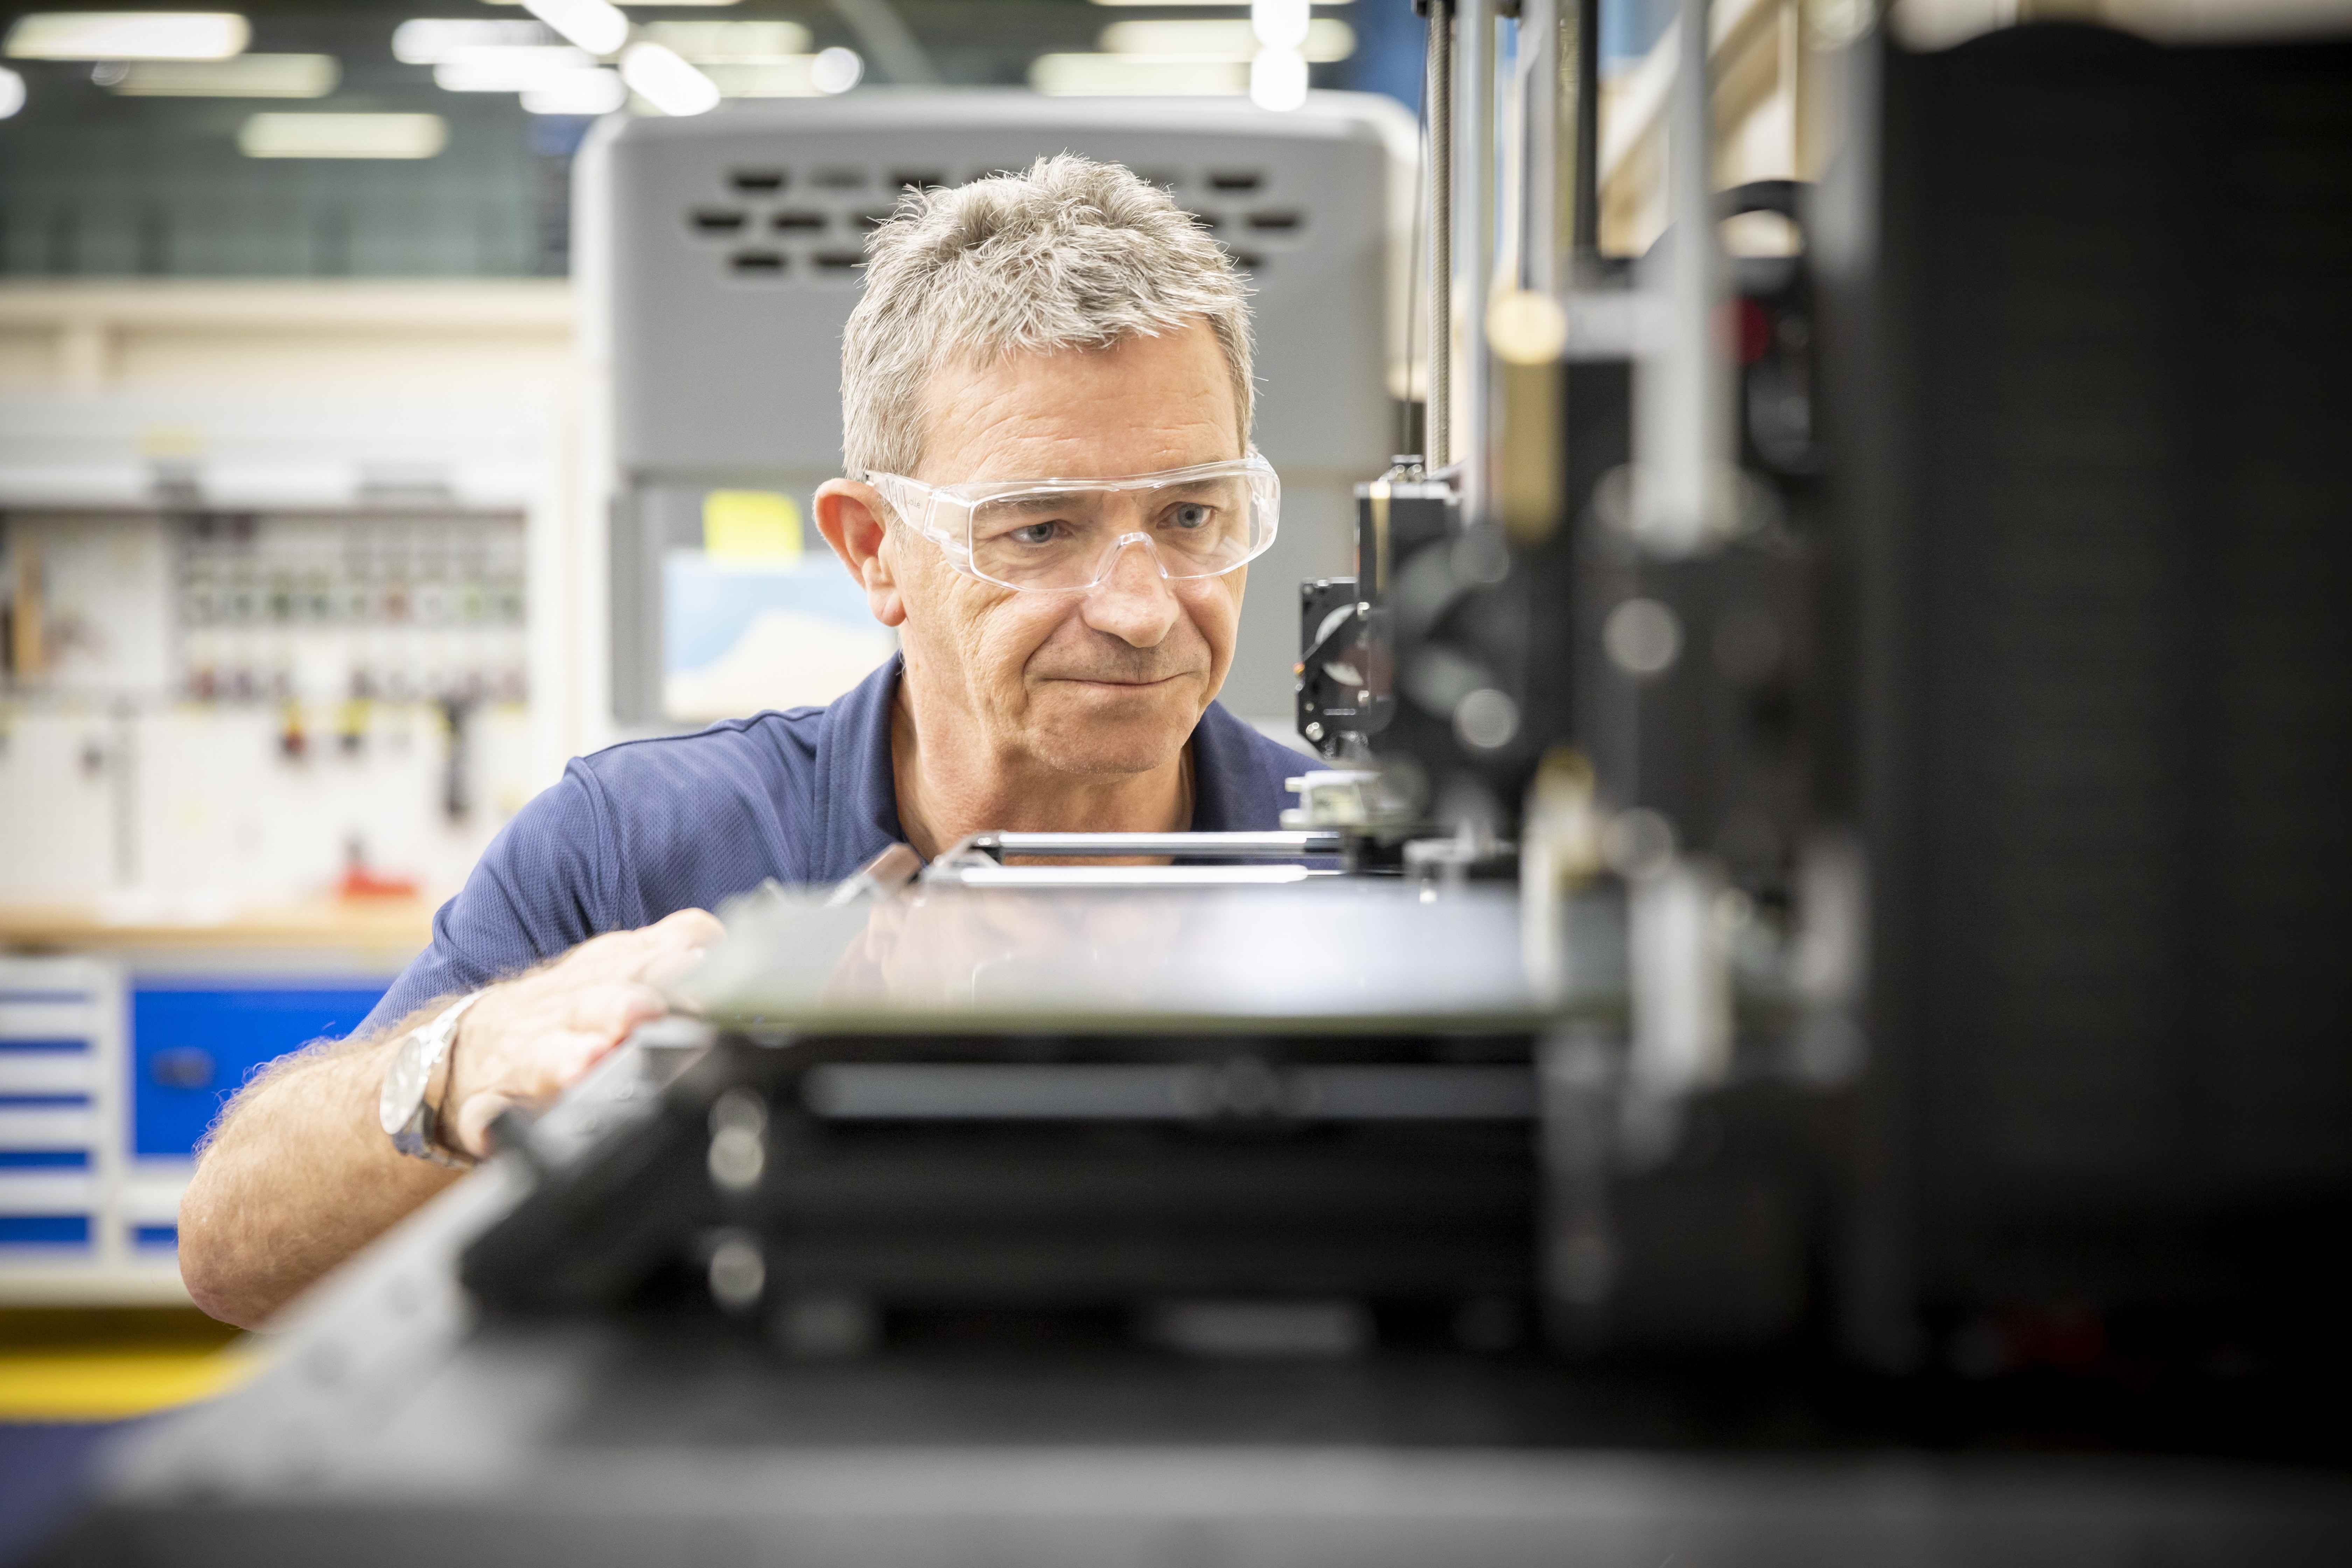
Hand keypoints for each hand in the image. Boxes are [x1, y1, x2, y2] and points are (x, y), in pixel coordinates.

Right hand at [439, 908, 722, 1157]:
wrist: (475, 1041)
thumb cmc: (567, 1006)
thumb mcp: (617, 963)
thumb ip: (671, 945)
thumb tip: (719, 936)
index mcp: (604, 973)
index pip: (643, 957)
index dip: (672, 960)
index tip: (699, 962)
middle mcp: (569, 1011)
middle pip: (596, 1003)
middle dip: (621, 1005)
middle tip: (646, 1010)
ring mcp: (527, 1057)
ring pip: (543, 1057)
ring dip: (564, 1060)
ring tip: (586, 1062)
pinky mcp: (492, 1103)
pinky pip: (485, 1115)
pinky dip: (490, 1121)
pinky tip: (493, 1128)